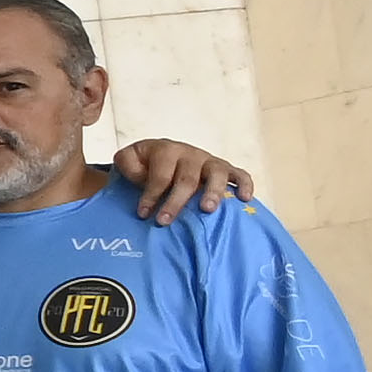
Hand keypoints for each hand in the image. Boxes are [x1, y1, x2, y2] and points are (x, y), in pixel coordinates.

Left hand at [116, 138, 260, 224]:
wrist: (162, 154)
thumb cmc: (145, 163)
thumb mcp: (129, 159)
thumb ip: (127, 164)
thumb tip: (141, 177)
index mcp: (165, 150)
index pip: (160, 175)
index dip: (151, 195)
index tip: (143, 214)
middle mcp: (190, 154)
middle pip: (187, 178)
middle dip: (175, 201)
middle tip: (165, 221)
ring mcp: (209, 161)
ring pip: (216, 174)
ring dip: (212, 192)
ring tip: (207, 210)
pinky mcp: (225, 169)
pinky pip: (240, 174)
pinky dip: (244, 185)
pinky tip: (244, 199)